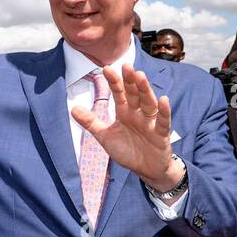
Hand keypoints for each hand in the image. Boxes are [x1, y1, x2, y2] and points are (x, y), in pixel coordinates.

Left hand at [71, 65, 180, 190]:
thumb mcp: (105, 137)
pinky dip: (164, 111)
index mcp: (124, 112)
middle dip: (130, 81)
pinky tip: (164, 100)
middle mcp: (138, 113)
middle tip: (126, 65)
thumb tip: (73, 108)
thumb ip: (91, 123)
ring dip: (145, 90)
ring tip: (141, 76)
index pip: (119, 93)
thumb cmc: (127, 150)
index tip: (106, 68)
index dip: (113, 82)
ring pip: (148, 103)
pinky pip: (163, 121)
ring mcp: (150, 122)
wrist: (146, 170)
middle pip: (134, 94)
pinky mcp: (161, 134)